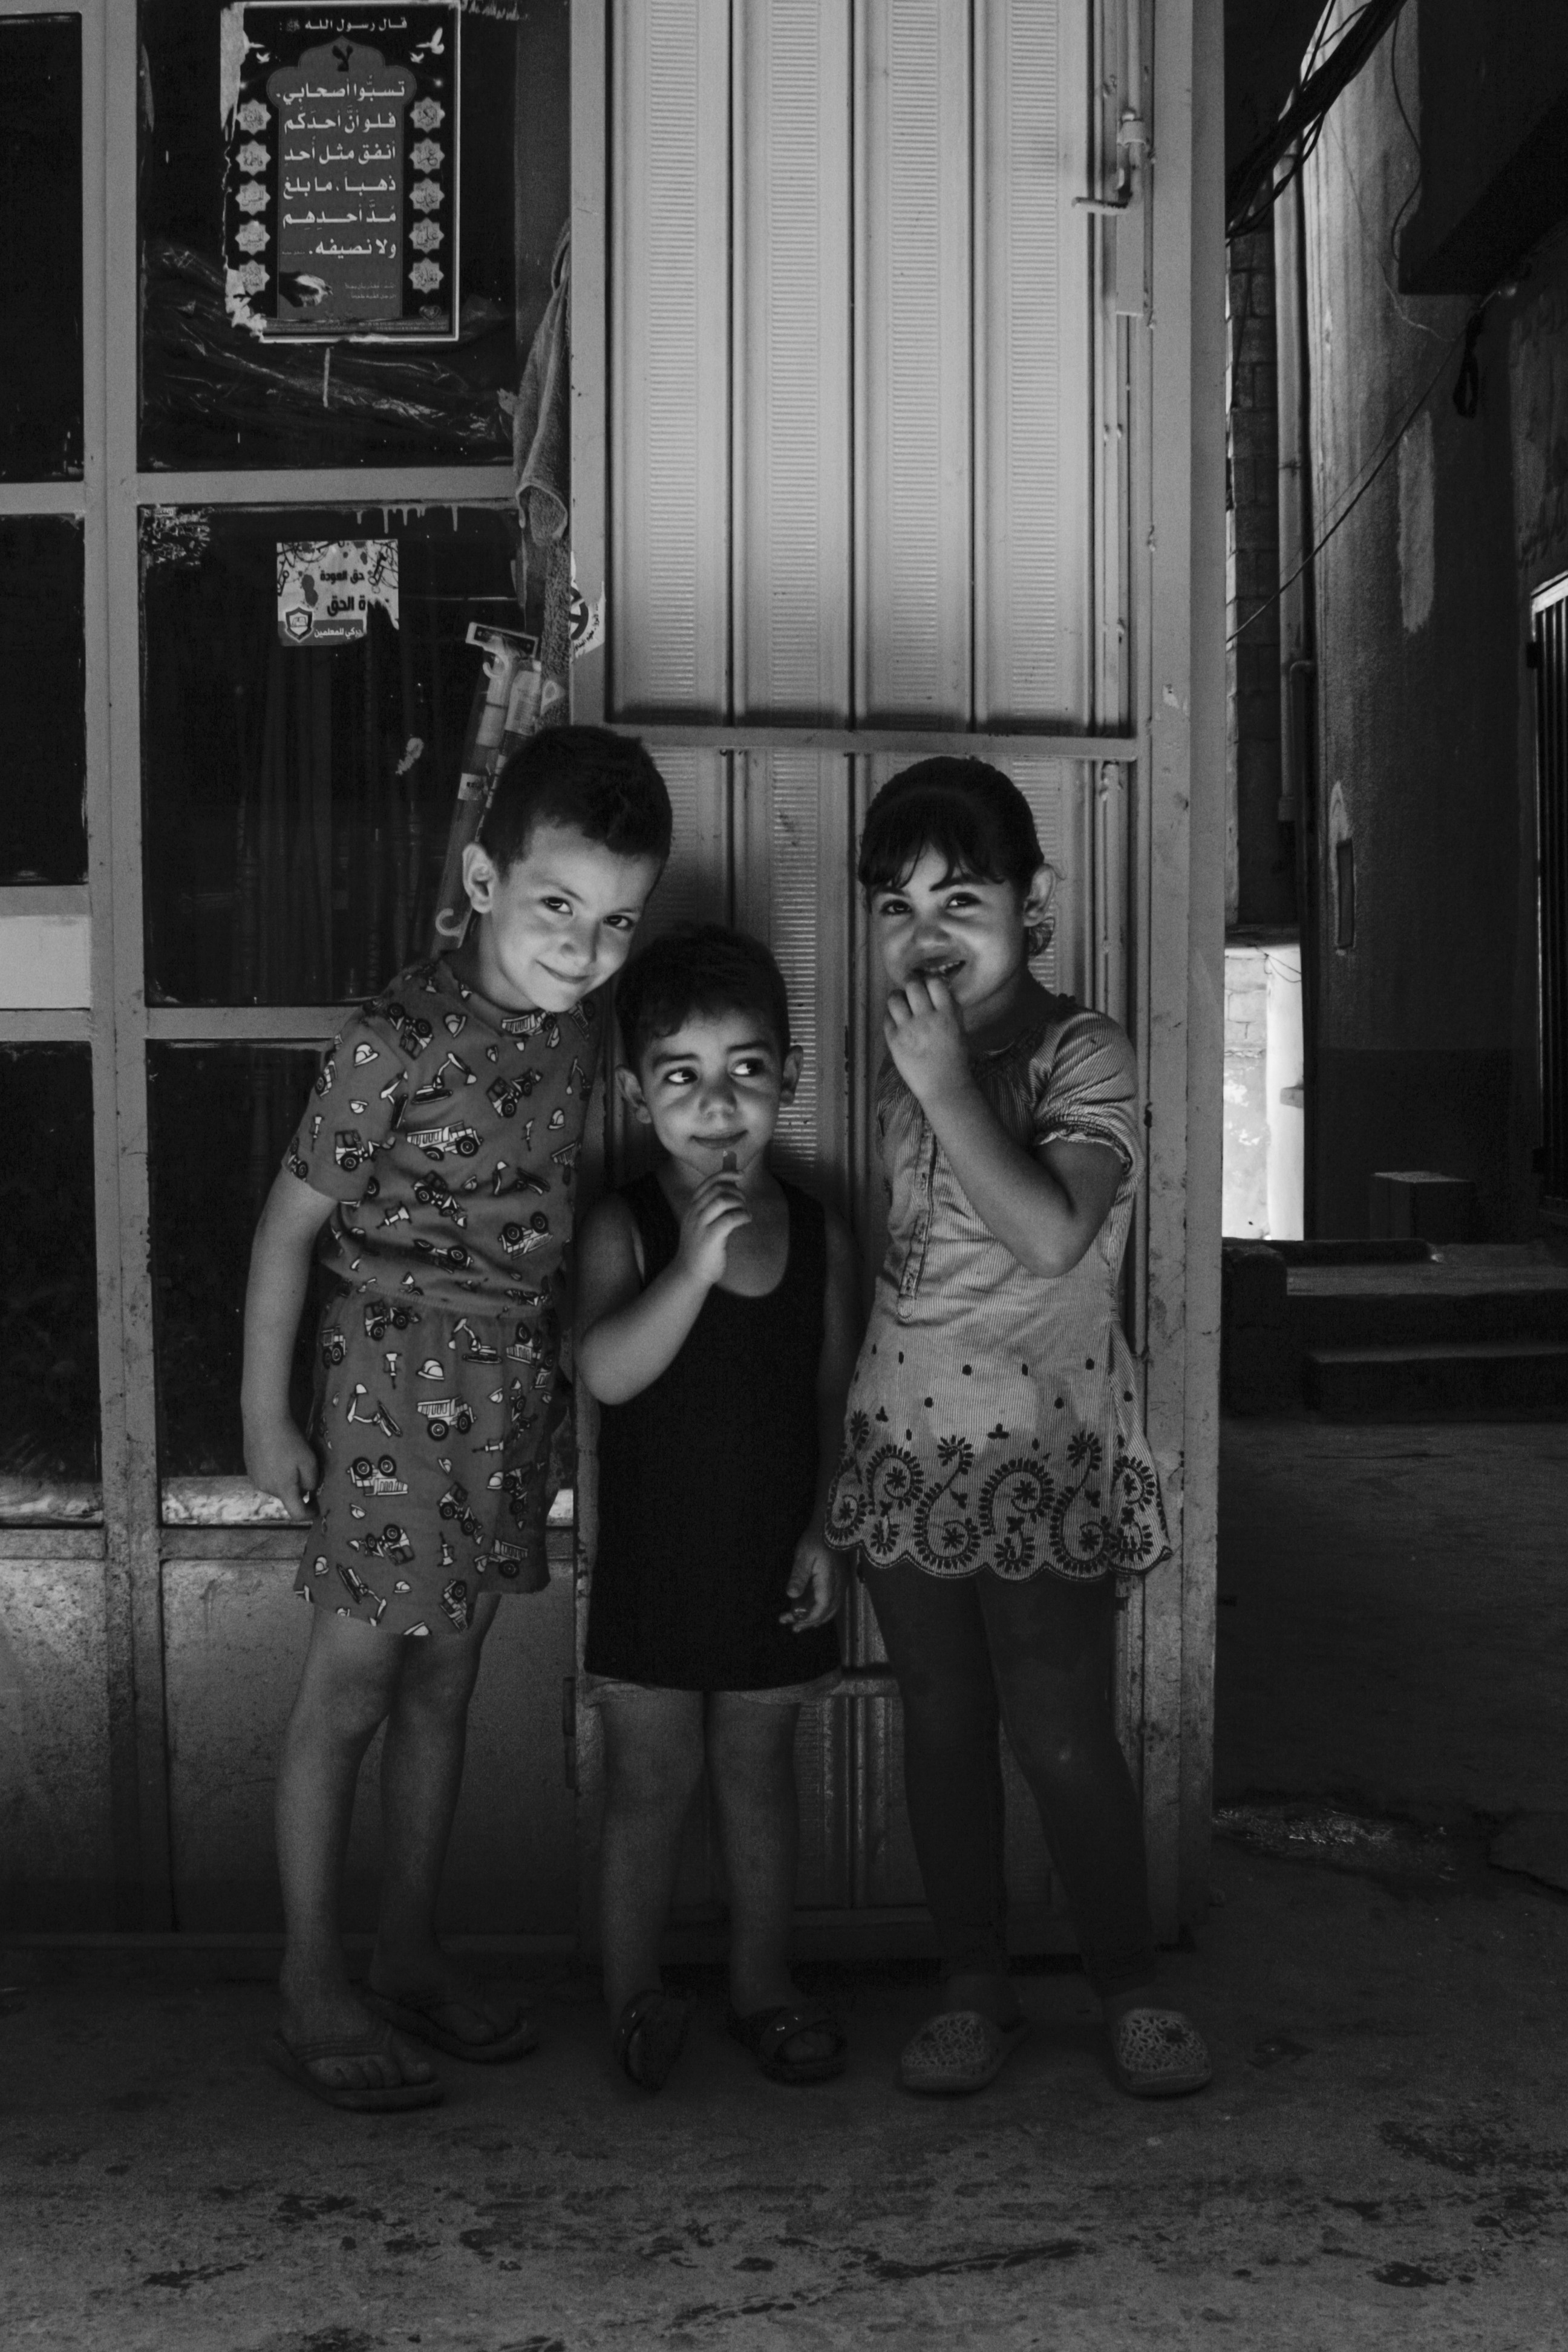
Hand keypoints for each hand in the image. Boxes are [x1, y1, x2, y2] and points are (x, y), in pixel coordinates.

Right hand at [244, 1415, 318, 1518]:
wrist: (263, 1419)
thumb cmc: (289, 1440)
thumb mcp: (309, 1461)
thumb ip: (311, 1481)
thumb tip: (308, 1491)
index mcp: (283, 1489)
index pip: (296, 1513)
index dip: (309, 1514)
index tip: (317, 1509)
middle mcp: (266, 1488)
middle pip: (286, 1496)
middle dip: (298, 1489)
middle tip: (306, 1469)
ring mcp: (254, 1478)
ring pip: (276, 1485)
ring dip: (286, 1479)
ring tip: (291, 1457)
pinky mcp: (249, 1467)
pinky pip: (266, 1476)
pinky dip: (275, 1470)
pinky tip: (278, 1453)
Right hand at [674, 1169, 751, 1288]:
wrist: (689, 1273)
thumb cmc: (700, 1249)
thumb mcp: (701, 1224)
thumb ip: (712, 1208)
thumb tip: (733, 1190)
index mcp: (692, 1208)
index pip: (708, 1182)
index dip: (726, 1174)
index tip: (740, 1174)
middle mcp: (694, 1213)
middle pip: (717, 1189)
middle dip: (736, 1191)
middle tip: (744, 1202)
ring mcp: (701, 1225)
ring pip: (722, 1200)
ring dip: (739, 1202)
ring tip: (745, 1212)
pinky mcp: (710, 1238)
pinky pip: (730, 1218)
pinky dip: (742, 1215)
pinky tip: (746, 1220)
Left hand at [780, 1534, 842, 1630]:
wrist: (831, 1526)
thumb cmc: (816, 1539)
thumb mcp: (803, 1555)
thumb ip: (799, 1576)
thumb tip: (791, 1594)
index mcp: (829, 1581)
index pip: (821, 1607)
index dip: (808, 1618)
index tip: (792, 1622)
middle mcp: (839, 1585)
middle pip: (826, 1611)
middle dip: (809, 1621)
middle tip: (792, 1626)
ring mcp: (841, 1583)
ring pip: (830, 1608)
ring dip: (815, 1617)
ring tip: (798, 1622)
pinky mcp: (839, 1580)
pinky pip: (832, 1601)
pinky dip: (820, 1609)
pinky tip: (810, 1609)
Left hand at [884, 973, 971, 1110]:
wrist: (944, 1086)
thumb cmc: (955, 1058)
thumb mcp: (960, 1029)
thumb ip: (950, 1008)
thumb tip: (939, 987)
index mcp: (947, 1015)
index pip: (935, 982)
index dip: (930, 979)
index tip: (928, 983)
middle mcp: (927, 1019)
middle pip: (913, 986)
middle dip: (911, 982)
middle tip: (911, 987)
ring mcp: (908, 1030)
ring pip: (895, 999)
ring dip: (897, 996)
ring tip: (900, 1001)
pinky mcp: (894, 1042)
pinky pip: (886, 1018)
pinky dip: (891, 1015)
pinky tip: (896, 1019)